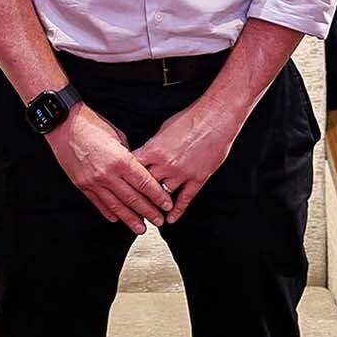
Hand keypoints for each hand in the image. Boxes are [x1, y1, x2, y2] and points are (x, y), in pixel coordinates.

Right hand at [45, 104, 171, 233]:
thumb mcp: (118, 136)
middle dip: (149, 212)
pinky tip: (117, 219)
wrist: (64, 125)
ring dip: (131, 219)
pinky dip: (109, 212)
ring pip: (116, 206)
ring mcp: (94, 182)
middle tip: (159, 221)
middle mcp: (108, 174)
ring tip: (141, 228)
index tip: (167, 205)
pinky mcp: (82, 185)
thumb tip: (138, 168)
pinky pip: (99, 203)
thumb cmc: (92, 125)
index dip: (158, 196)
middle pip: (133, 198)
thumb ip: (129, 156)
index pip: (144, 183)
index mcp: (120, 160)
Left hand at [132, 97, 243, 221]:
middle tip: (131, 207)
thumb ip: (153, 145)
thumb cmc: (190, 118)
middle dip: (138, 196)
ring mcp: (182, 173)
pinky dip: (177, 211)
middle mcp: (166, 164)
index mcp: (154, 149)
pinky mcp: (198, 178)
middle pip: (145, 186)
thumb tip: (146, 154)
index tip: (121, 187)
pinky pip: (185, 199)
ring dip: (156, 206)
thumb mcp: (164, 129)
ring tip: (150, 216)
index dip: (126, 179)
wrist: (215, 118)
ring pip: (164, 196)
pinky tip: (171, 219)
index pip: (133, 169)